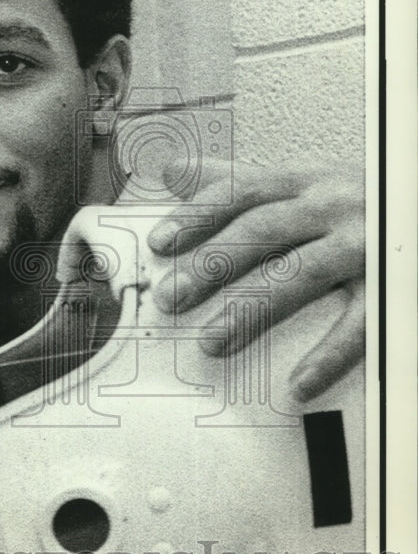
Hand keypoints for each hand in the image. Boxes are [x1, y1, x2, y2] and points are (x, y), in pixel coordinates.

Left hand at [145, 159, 364, 401]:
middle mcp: (334, 207)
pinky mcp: (393, 285)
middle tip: (170, 298)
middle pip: (263, 230)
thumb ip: (240, 179)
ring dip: (253, 309)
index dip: (198, 215)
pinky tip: (299, 384)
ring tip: (212, 342)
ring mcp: (365, 246)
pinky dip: (329, 355)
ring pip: (301, 275)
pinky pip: (360, 324)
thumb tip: (172, 169)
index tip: (160, 244)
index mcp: (307, 181)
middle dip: (212, 264)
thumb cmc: (362, 201)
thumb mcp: (305, 180)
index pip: (242, 191)